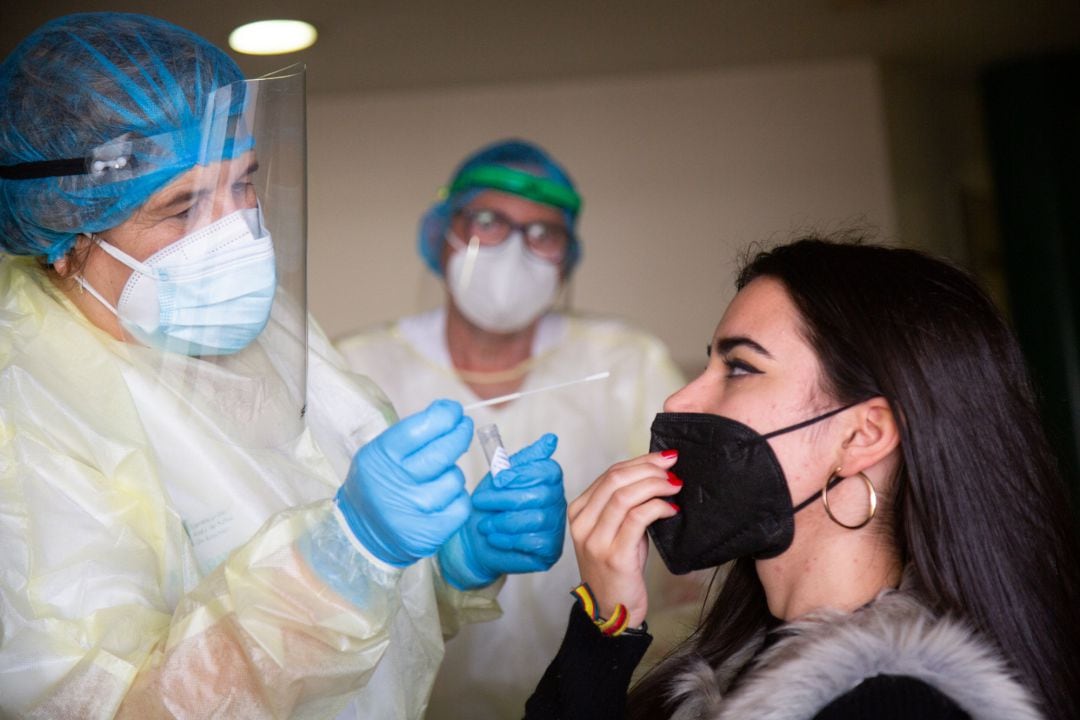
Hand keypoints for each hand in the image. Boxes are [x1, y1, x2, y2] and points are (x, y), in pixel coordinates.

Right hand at [335, 399, 473, 566]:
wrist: (363, 535)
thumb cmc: (379, 484)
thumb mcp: (379, 454)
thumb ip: (412, 434)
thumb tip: (450, 414)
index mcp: (380, 458)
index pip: (419, 428)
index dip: (444, 415)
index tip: (454, 410)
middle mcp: (397, 484)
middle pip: (444, 451)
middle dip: (460, 434)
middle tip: (463, 427)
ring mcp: (415, 510)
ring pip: (455, 478)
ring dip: (452, 473)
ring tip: (436, 477)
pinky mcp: (432, 532)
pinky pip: (461, 504)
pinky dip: (456, 498)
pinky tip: (441, 499)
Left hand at [438, 434, 564, 589]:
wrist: (473, 540)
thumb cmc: (489, 506)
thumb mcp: (501, 476)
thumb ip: (524, 458)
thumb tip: (550, 440)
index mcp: (548, 480)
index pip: (548, 471)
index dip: (521, 474)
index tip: (498, 480)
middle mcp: (557, 501)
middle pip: (540, 495)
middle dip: (505, 499)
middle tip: (481, 502)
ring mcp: (555, 526)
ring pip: (536, 519)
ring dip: (504, 521)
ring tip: (486, 524)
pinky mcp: (550, 549)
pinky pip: (534, 542)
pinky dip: (509, 539)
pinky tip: (495, 538)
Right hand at [568, 450, 681, 626]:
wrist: (611, 609)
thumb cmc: (618, 568)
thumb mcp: (615, 530)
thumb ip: (626, 504)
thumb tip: (657, 475)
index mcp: (579, 512)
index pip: (609, 474)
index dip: (640, 461)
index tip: (664, 458)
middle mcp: (582, 524)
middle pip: (615, 479)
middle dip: (649, 468)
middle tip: (673, 469)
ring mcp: (596, 540)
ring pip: (625, 495)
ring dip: (655, 485)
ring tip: (674, 487)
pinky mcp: (614, 556)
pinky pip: (637, 518)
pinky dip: (657, 507)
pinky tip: (670, 509)